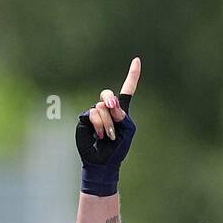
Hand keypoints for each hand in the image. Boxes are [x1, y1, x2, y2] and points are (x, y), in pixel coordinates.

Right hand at [76, 58, 140, 195]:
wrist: (103, 162)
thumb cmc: (118, 149)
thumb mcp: (127, 131)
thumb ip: (123, 116)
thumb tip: (111, 104)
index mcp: (121, 111)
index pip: (127, 90)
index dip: (132, 76)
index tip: (136, 60)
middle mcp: (107, 109)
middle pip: (107, 94)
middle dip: (111, 102)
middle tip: (114, 112)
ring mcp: (95, 113)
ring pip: (101, 107)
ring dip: (107, 123)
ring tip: (108, 136)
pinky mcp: (85, 119)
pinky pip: (93, 114)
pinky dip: (99, 125)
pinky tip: (99, 135)